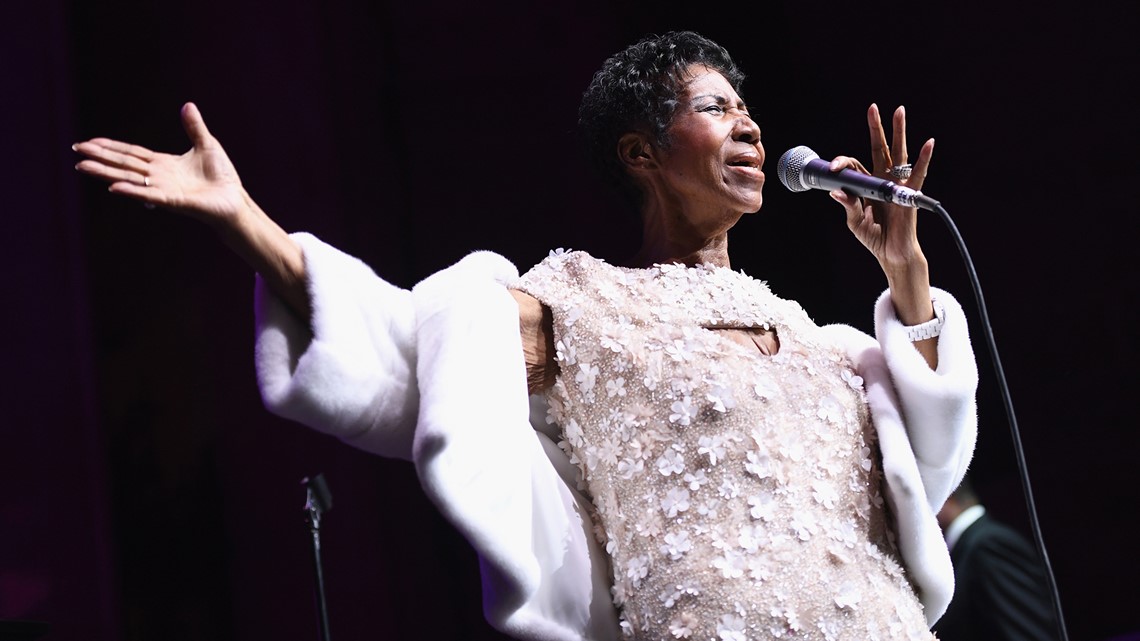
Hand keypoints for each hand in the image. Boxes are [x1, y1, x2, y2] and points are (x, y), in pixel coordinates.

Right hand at [75, 103, 310, 319]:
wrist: (236, 200)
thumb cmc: (222, 178)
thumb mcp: (206, 145)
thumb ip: (194, 127)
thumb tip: (187, 105)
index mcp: (163, 164)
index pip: (132, 153)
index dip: (111, 147)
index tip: (89, 141)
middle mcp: (158, 177)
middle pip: (124, 164)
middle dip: (100, 157)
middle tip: (76, 150)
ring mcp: (164, 190)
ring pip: (130, 179)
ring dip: (106, 173)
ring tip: (82, 166)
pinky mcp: (174, 202)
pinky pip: (150, 195)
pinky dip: (132, 191)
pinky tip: (114, 187)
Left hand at [827, 104, 933, 277]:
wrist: (891, 253)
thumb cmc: (875, 237)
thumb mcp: (855, 222)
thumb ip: (848, 207)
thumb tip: (837, 193)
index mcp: (867, 185)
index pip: (854, 166)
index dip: (843, 163)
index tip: (832, 168)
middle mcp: (883, 180)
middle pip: (880, 149)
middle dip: (877, 128)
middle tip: (873, 108)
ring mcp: (897, 185)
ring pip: (898, 153)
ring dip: (899, 132)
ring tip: (899, 111)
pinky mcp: (910, 194)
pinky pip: (918, 174)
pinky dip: (923, 158)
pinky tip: (928, 143)